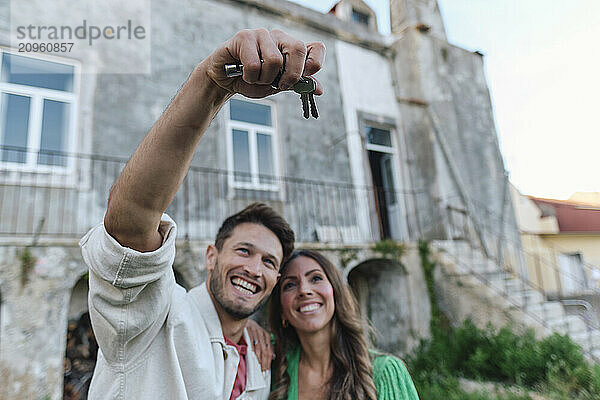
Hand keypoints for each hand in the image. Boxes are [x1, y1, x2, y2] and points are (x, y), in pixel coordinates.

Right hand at [203, 28, 324, 98]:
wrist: (226, 81)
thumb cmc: (252, 81)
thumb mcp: (278, 86)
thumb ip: (297, 85)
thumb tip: (318, 90)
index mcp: (291, 47)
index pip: (317, 47)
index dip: (315, 63)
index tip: (304, 79)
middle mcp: (280, 37)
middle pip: (298, 49)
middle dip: (290, 75)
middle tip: (279, 85)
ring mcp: (262, 34)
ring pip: (274, 60)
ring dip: (264, 79)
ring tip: (255, 78)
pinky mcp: (244, 36)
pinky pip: (254, 64)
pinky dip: (250, 77)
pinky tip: (243, 74)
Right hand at [245, 319, 273, 371]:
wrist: (243, 319)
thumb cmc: (252, 331)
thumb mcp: (261, 337)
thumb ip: (267, 346)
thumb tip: (273, 357)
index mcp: (266, 335)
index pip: (269, 350)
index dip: (269, 361)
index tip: (267, 369)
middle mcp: (261, 333)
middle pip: (265, 350)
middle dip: (265, 362)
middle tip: (263, 371)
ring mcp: (255, 332)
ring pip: (259, 348)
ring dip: (259, 359)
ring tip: (259, 367)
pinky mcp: (248, 331)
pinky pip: (251, 343)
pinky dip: (252, 351)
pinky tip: (253, 358)